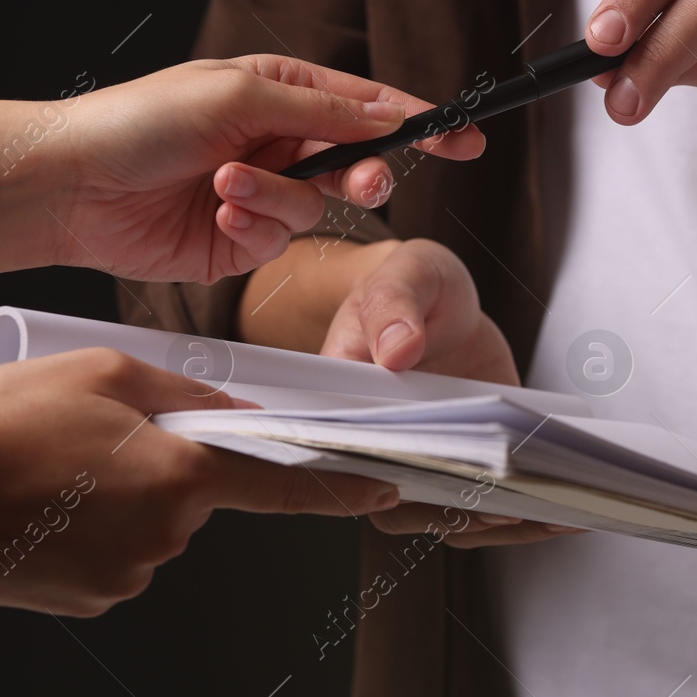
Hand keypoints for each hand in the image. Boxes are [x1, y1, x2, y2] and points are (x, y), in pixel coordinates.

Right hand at [0, 348, 397, 615]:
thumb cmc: (9, 425)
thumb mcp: (105, 376)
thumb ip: (186, 395)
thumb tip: (234, 414)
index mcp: (181, 475)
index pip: (285, 484)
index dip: (339, 486)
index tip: (382, 488)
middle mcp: (166, 533)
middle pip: (202, 491)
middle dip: (171, 462)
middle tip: (104, 440)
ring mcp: (129, 572)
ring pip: (160, 521)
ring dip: (130, 494)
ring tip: (65, 469)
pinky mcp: (94, 596)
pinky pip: (123, 552)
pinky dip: (102, 526)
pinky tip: (56, 503)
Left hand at [8, 55, 483, 281]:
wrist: (73, 186)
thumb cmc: (140, 121)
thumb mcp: (242, 97)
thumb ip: (325, 110)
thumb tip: (389, 112)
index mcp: (283, 92)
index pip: (370, 106)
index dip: (422, 122)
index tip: (465, 138)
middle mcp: (279, 142)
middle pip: (358, 162)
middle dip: (361, 174)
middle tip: (362, 182)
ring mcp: (263, 193)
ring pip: (318, 208)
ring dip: (275, 198)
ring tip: (225, 185)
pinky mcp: (241, 239)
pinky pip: (280, 240)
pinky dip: (252, 226)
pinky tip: (214, 209)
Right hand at [319, 239, 575, 546]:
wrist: (435, 297)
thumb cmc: (406, 287)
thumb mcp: (401, 278)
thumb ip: (392, 309)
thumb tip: (396, 352)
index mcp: (342, 411)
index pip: (347, 466)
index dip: (374, 489)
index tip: (417, 491)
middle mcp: (379, 449)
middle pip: (407, 507)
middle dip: (462, 513)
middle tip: (512, 508)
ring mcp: (425, 460)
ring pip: (454, 515)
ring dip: (505, 522)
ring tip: (559, 511)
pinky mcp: (467, 462)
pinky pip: (490, 501)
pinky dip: (528, 511)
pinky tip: (570, 507)